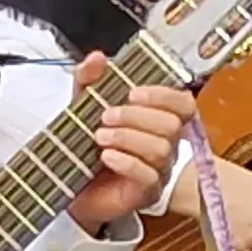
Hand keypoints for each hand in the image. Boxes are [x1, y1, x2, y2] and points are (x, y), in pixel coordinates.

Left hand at [68, 53, 192, 231]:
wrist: (68, 183)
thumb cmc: (85, 143)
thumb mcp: (83, 104)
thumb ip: (90, 79)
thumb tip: (97, 58)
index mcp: (157, 119)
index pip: (183, 104)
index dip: (163, 96)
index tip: (133, 93)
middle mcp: (166, 143)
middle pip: (172, 126)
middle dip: (137, 117)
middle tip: (106, 117)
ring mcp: (160, 170)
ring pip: (161, 150)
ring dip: (128, 138)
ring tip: (100, 137)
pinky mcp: (147, 192)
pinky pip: (149, 176)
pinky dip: (127, 162)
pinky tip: (107, 156)